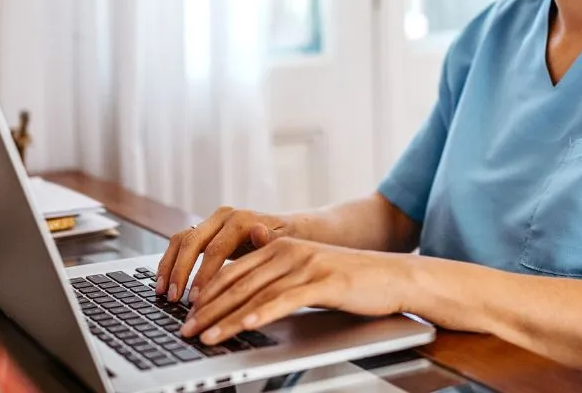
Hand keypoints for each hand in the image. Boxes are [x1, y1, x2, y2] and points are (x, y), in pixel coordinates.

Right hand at [155, 206, 294, 302]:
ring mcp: (212, 221)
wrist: (290, 230)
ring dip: (169, 267)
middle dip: (180, 272)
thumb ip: (270, 242)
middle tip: (175, 299)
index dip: (203, 275)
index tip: (196, 299)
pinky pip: (181, 243)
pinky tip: (164, 284)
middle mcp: (223, 216)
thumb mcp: (285, 244)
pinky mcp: (205, 230)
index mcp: (241, 219)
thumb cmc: (289, 242)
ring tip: (164, 293)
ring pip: (181, 240)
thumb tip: (258, 233)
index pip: (215, 248)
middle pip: (192, 241)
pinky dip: (170, 263)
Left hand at [180, 237, 412, 344]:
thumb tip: (246, 294)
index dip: (207, 293)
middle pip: (237, 283)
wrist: (394, 276)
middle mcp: (288, 251)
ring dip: (225, 318)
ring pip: (255, 294)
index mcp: (280, 246)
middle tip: (186, 329)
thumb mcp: (306, 271)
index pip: (233, 269)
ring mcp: (305, 265)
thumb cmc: (351, 279)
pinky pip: (283, 301)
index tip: (189, 314)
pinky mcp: (322, 282)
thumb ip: (276, 276)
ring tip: (205, 336)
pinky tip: (242, 328)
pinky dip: (258, 316)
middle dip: (208, 309)